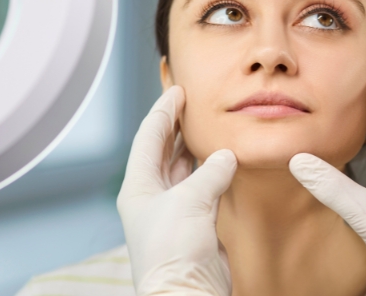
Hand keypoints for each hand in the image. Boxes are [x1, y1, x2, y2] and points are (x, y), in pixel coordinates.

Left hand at [117, 86, 236, 295]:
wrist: (186, 293)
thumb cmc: (173, 249)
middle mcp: (153, 195)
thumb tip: (226, 155)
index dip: (163, 111)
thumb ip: (210, 172)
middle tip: (194, 102)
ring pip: (184, 168)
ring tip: (207, 124)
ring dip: (194, 147)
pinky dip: (213, 171)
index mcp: (138, 186)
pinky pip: (203, 187)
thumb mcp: (190, 201)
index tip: (178, 90)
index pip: (149, 137)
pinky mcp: (195, 224)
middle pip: (163, 150)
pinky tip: (223, 159)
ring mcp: (174, 210)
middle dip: (177, 125)